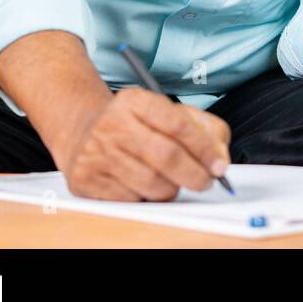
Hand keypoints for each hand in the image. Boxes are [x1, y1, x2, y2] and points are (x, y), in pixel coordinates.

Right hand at [52, 88, 231, 200]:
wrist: (82, 130)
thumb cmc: (135, 124)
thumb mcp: (168, 111)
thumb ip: (203, 128)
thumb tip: (220, 158)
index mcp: (134, 101)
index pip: (178, 125)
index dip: (204, 148)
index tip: (220, 165)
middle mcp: (111, 125)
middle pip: (166, 157)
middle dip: (194, 174)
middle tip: (206, 181)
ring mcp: (94, 154)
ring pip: (150, 184)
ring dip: (171, 189)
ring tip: (173, 182)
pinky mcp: (85, 181)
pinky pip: (130, 200)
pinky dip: (146, 198)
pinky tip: (145, 186)